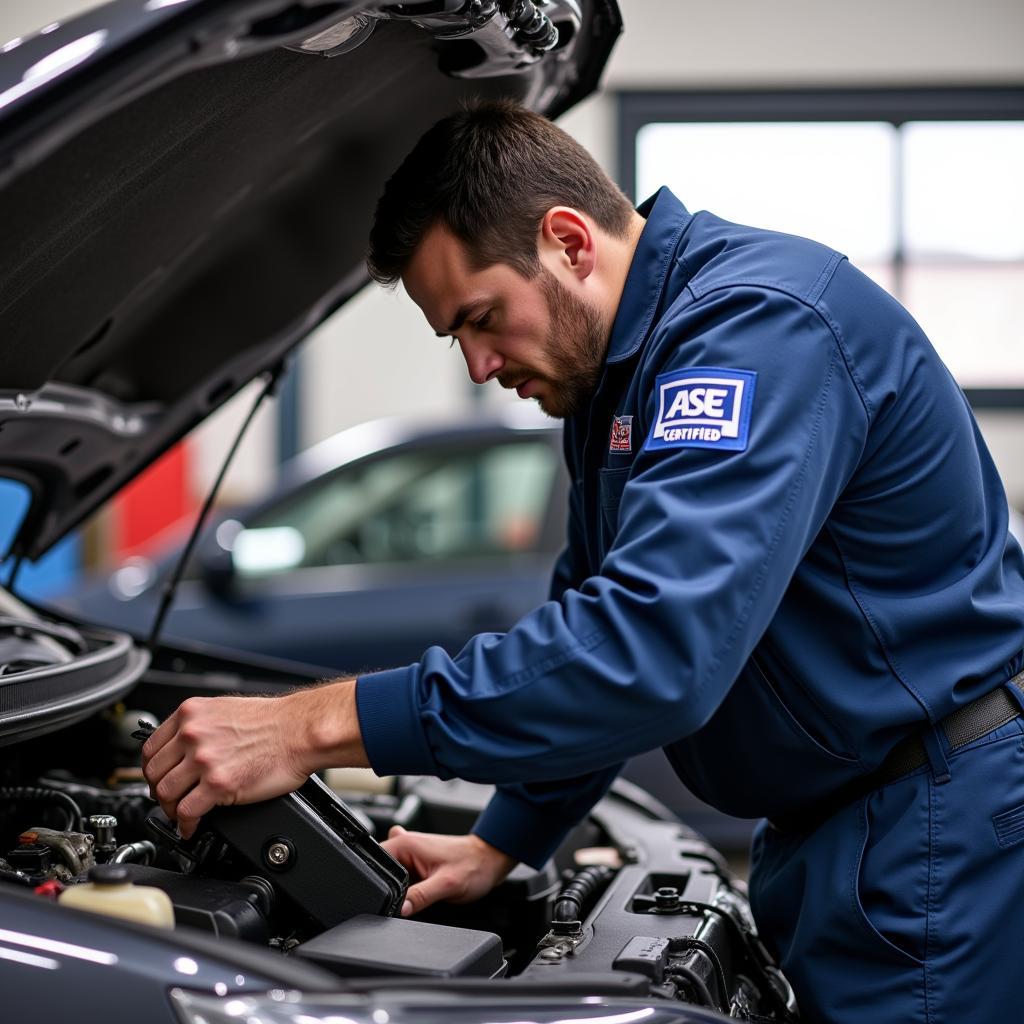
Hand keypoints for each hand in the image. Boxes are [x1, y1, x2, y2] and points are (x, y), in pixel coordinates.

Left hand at [142, 680, 365, 838]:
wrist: (300, 731)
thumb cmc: (275, 721)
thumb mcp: (226, 710)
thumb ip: (200, 726)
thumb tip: (186, 748)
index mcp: (191, 713)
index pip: (150, 747)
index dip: (153, 769)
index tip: (159, 779)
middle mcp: (192, 734)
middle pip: (153, 773)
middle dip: (159, 791)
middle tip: (169, 801)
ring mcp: (203, 760)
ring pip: (165, 794)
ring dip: (170, 810)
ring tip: (181, 815)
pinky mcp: (218, 784)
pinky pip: (186, 812)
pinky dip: (185, 825)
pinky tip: (192, 826)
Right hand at [381, 827, 516, 916]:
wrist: (489, 862)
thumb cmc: (473, 865)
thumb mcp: (446, 884)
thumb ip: (420, 896)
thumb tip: (398, 909)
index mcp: (406, 844)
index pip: (375, 861)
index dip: (377, 883)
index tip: (387, 899)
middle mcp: (406, 847)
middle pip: (381, 873)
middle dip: (389, 889)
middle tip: (409, 900)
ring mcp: (411, 857)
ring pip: (391, 880)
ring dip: (399, 890)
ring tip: (421, 894)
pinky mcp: (417, 867)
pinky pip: (402, 881)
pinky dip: (406, 890)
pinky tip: (419, 896)